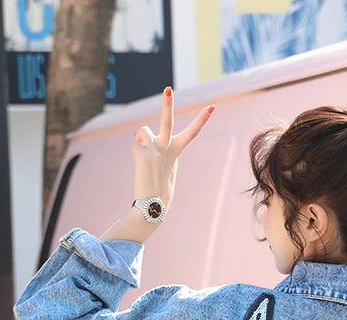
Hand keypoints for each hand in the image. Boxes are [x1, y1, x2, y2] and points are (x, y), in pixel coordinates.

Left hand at [131, 86, 214, 213]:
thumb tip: (138, 135)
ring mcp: (155, 150)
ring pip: (143, 131)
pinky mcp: (143, 154)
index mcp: (176, 150)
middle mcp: (167, 147)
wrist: (153, 203)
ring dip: (141, 139)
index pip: (192, 132)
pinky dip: (135, 153)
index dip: (202, 119)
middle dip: (167, 104)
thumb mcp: (163, 164)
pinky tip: (140, 166)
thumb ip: (156, 147)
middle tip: (167, 89)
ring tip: (145, 157)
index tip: (212, 107)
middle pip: (167, 121)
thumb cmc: (160, 186)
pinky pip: (135, 145)